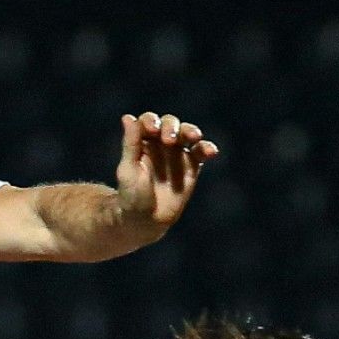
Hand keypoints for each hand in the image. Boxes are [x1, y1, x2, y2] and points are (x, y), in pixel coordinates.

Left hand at [115, 111, 218, 232]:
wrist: (145, 220)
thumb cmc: (131, 195)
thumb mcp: (128, 169)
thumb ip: (131, 144)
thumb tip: (128, 118)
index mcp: (141, 142)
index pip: (148, 121)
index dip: (151, 121)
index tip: (152, 131)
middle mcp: (160, 144)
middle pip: (170, 124)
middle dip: (171, 127)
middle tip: (169, 140)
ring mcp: (177, 154)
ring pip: (187, 134)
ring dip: (191, 131)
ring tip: (194, 137)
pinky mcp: (192, 166)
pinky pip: (201, 152)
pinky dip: (207, 148)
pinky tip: (210, 151)